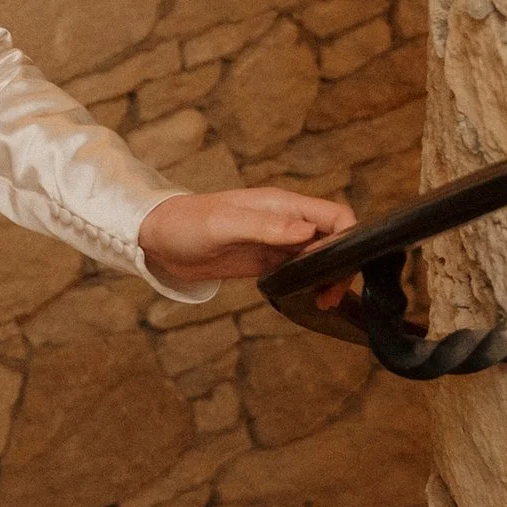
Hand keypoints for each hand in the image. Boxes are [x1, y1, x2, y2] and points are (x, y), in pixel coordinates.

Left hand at [139, 185, 356, 288]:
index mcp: (282, 204)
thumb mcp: (225, 225)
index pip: (335, 214)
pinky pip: (299, 268)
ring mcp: (276, 240)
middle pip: (333, 238)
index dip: (349, 238)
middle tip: (328, 296)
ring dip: (327, 277)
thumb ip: (267, 227)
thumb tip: (308, 230)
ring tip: (322, 301)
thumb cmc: (187, 224)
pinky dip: (309, 282)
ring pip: (319, 256)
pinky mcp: (265, 259)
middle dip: (341, 265)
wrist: (157, 238)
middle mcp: (285, 220)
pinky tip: (306, 298)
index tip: (341, 268)